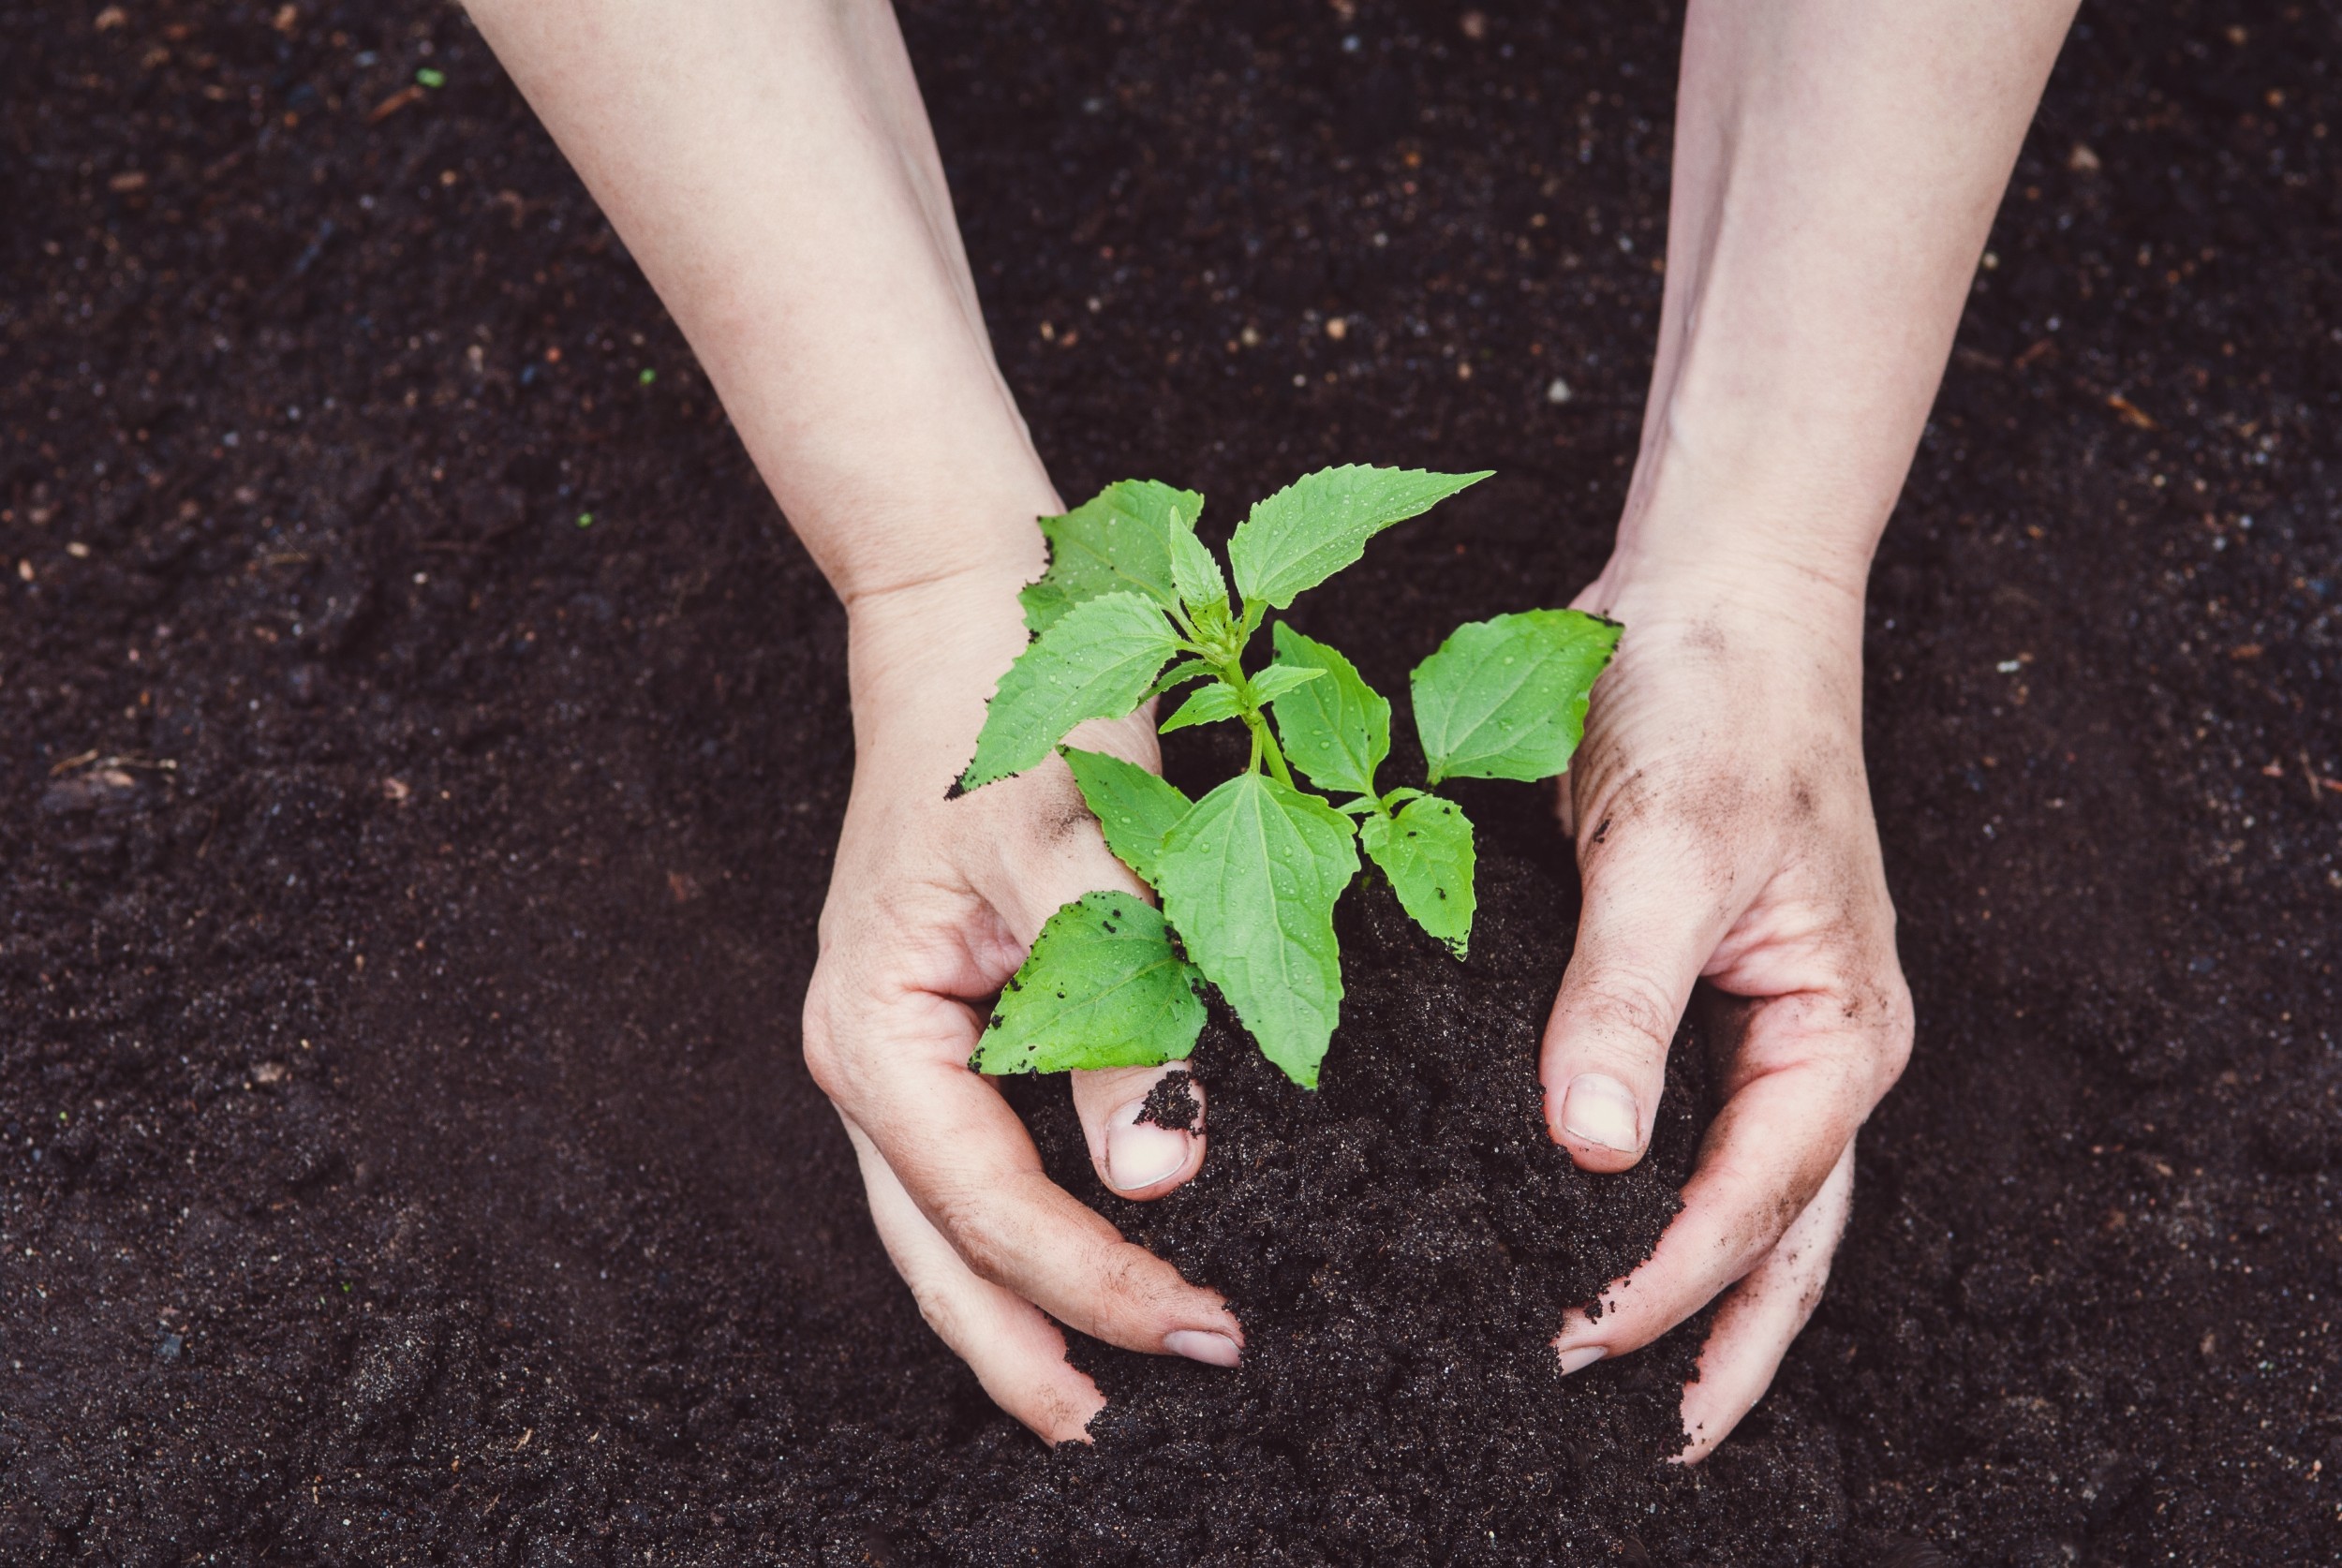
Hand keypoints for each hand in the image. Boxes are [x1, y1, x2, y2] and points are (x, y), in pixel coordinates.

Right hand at [800, 571, 1242, 1444]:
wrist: (970, 610)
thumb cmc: (1018, 714)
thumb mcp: (1080, 858)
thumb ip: (1123, 1015)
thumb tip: (1162, 1178)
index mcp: (875, 1028)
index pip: (989, 1202)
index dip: (1095, 1283)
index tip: (1204, 1330)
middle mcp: (868, 1054)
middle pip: (934, 1249)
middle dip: (1027, 1343)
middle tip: (1124, 1424)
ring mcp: (895, 1043)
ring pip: (939, 1222)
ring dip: (1013, 1309)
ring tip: (1092, 1393)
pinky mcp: (938, 1022)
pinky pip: (966, 1163)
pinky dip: (1017, 1233)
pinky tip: (1074, 1269)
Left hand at [1540, 558, 1912, 1460]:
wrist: (1715, 599)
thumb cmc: (1719, 703)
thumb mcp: (1668, 849)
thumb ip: (1622, 1001)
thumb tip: (1588, 1153)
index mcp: (1836, 1028)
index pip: (1755, 1200)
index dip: (1667, 1284)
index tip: (1577, 1344)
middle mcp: (1809, 1044)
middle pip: (1782, 1236)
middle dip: (1721, 1340)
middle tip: (1649, 1440)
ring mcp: (1755, 1022)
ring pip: (1738, 1193)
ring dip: (1695, 1287)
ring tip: (1633, 1379)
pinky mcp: (1689, 990)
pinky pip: (1682, 1122)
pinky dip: (1649, 1193)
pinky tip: (1588, 1225)